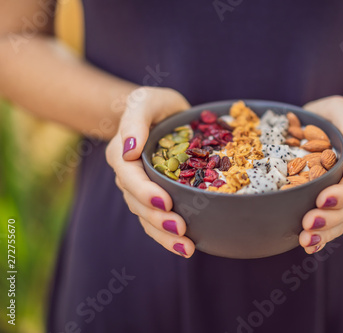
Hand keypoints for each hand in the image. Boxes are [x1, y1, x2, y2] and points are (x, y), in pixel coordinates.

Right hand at [106, 87, 194, 257]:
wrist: (160, 114)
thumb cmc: (153, 105)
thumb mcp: (145, 101)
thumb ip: (135, 119)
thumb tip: (130, 150)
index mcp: (122, 153)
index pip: (130, 177)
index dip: (145, 192)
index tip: (165, 202)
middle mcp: (128, 176)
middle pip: (137, 203)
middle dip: (157, 218)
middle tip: (180, 229)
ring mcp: (141, 189)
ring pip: (146, 217)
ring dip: (164, 235)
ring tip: (186, 247)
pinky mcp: (156, 197)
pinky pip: (157, 219)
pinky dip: (168, 235)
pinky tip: (187, 246)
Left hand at [300, 96, 342, 253]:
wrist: (319, 126)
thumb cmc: (328, 115)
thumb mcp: (339, 109)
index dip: (341, 194)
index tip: (321, 200)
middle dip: (330, 218)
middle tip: (307, 224)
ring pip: (341, 220)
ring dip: (325, 233)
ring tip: (306, 241)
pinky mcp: (329, 205)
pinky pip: (331, 225)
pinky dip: (321, 238)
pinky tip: (307, 245)